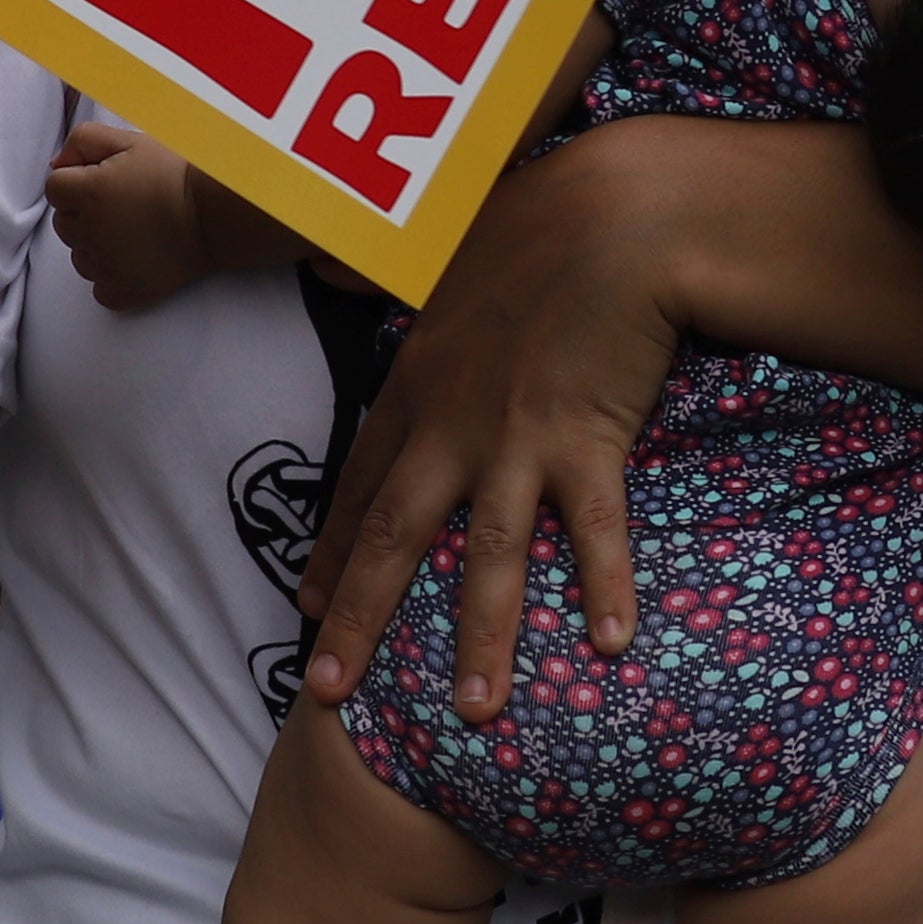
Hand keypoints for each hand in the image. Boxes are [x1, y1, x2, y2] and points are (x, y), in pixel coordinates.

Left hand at [45, 120, 211, 311]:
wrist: (217, 214)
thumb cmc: (175, 174)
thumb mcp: (130, 141)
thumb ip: (83, 141)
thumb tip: (56, 166)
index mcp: (88, 191)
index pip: (55, 188)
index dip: (80, 182)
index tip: (109, 183)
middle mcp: (90, 231)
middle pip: (64, 224)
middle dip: (85, 214)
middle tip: (125, 206)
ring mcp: (106, 266)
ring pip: (79, 257)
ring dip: (96, 246)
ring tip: (133, 232)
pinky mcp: (125, 291)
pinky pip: (100, 289)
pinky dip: (112, 278)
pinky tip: (136, 259)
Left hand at [298, 122, 688, 715]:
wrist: (613, 208)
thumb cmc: (539, 218)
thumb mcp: (446, 253)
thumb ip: (403, 283)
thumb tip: (349, 272)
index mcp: (417, 380)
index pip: (361, 481)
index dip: (335, 548)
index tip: (309, 603)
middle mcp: (451, 422)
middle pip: (394, 537)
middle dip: (359, 622)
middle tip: (326, 695)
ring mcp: (516, 438)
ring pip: (485, 557)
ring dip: (479, 641)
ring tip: (472, 714)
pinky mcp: (585, 440)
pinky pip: (594, 532)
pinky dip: (604, 588)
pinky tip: (610, 647)